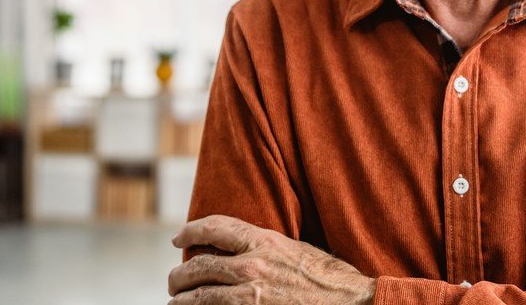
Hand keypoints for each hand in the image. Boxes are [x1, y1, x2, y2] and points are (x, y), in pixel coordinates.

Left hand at [168, 214, 375, 303]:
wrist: (350, 301)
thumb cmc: (330, 277)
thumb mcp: (296, 249)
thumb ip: (266, 248)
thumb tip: (241, 250)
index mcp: (264, 241)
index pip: (215, 228)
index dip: (190, 231)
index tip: (179, 238)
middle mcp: (252, 266)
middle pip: (199, 266)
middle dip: (179, 275)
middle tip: (175, 281)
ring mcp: (250, 295)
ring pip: (199, 295)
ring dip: (182, 299)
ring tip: (177, 301)